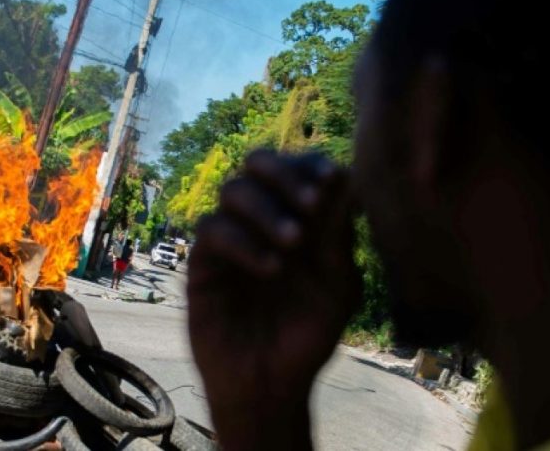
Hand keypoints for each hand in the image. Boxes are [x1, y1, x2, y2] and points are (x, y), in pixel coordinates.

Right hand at [187, 150, 360, 449]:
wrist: (268, 386)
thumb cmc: (306, 338)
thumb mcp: (335, 288)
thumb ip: (336, 236)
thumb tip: (345, 177)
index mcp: (300, 219)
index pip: (300, 171)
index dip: (313, 165)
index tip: (332, 178)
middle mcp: (263, 220)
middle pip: (259, 163)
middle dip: (285, 173)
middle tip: (310, 201)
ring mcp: (232, 238)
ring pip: (234, 190)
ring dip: (267, 208)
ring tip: (294, 242)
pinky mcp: (204, 262)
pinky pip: (213, 229)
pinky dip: (244, 241)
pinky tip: (271, 267)